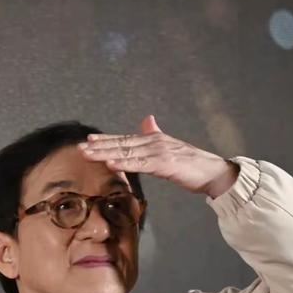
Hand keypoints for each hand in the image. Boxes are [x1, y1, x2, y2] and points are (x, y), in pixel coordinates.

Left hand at [78, 114, 238, 196]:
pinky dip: (124, 163)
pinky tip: (111, 164)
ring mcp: (159, 152)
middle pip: (122, 144)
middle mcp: (154, 142)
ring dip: (106, 154)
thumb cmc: (192, 165)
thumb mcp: (170, 148)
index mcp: (154, 140)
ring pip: (127, 153)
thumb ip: (156, 135)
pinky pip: (140, 164)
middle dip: (99, 147)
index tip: (88, 141)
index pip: (125, 139)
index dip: (106, 140)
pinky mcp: (164, 164)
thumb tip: (147, 120)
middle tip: (80, 148)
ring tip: (88, 156)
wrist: (212, 172)